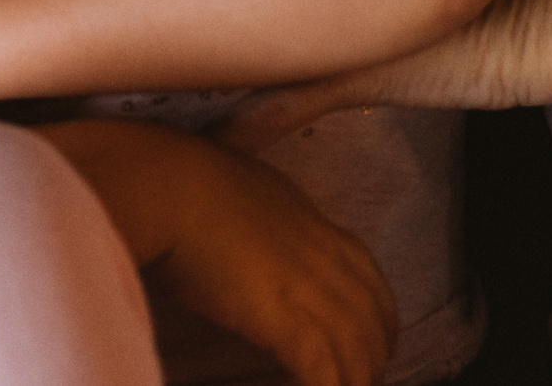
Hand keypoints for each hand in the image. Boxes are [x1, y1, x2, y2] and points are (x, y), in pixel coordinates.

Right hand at [51, 121, 394, 385]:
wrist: (171, 187)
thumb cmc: (193, 186)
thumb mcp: (252, 194)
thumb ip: (270, 225)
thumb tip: (258, 241)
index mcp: (318, 228)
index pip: (371, 278)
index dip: (380, 315)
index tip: (377, 338)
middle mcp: (324, 258)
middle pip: (374, 318)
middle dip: (376, 355)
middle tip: (365, 378)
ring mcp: (307, 288)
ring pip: (356, 348)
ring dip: (357, 378)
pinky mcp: (282, 318)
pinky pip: (321, 369)